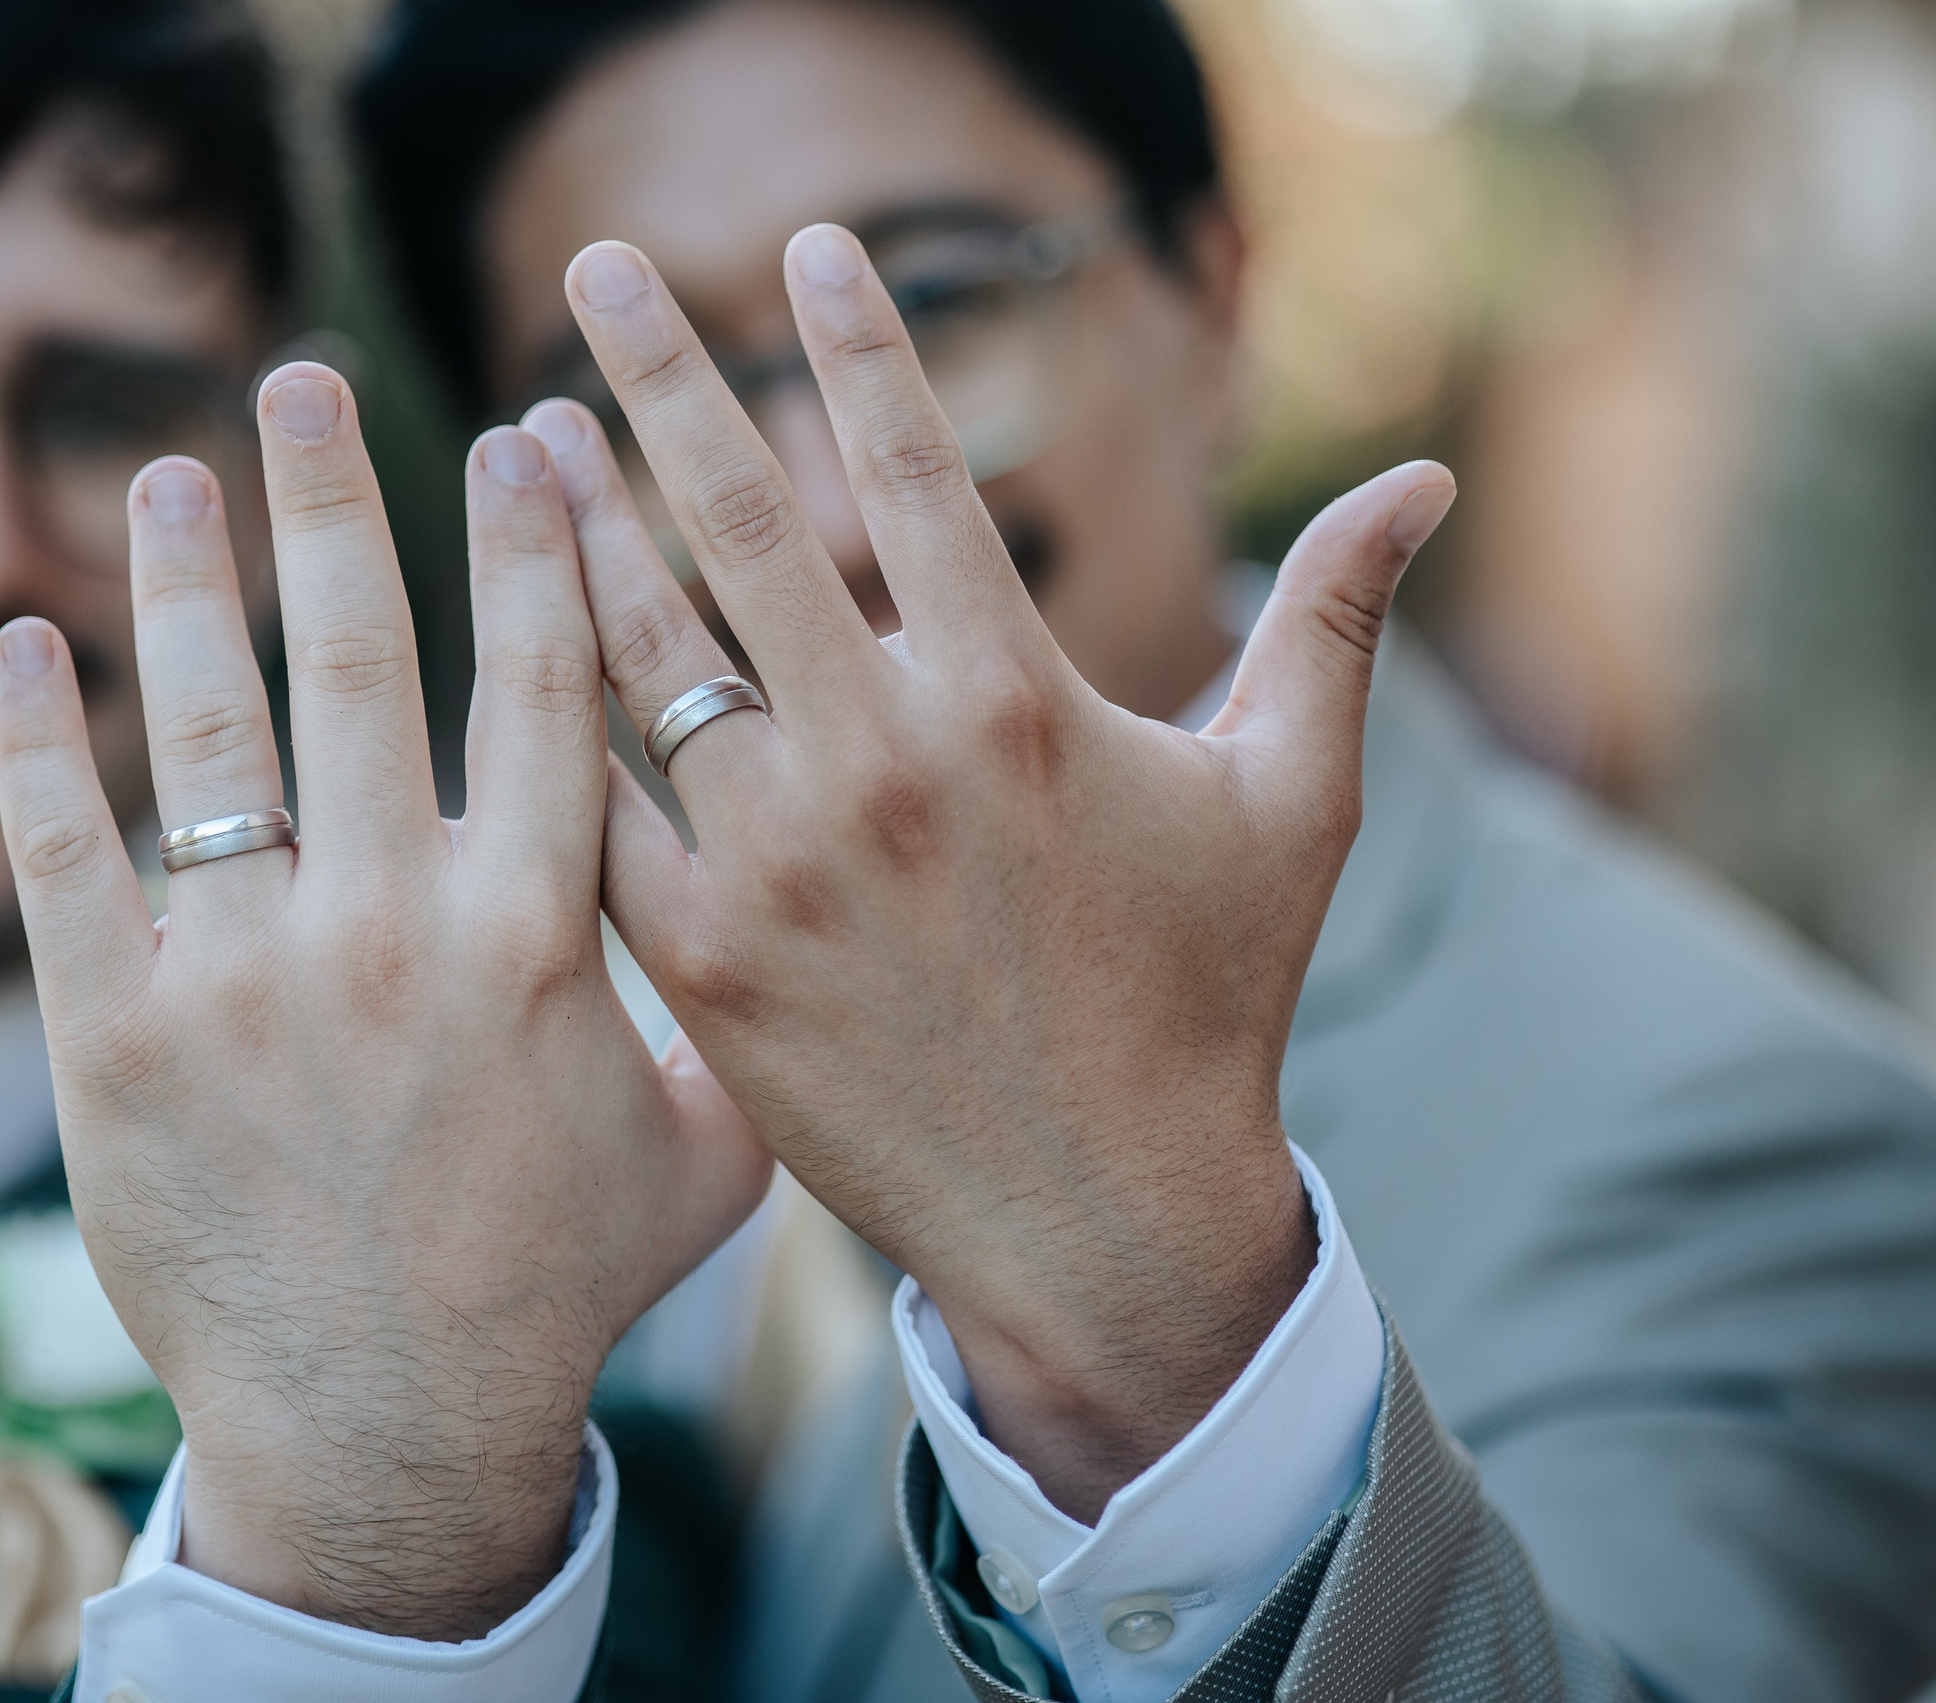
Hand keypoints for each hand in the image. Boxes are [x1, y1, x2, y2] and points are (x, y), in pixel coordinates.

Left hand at [0, 367, 768, 1636]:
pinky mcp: (115, 1042)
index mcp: (541, 935)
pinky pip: (65, 855)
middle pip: (360, 661)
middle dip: (334, 498)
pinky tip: (29, 642)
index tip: (507, 436)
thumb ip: (727, 1021)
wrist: (383, 1437)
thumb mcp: (702, 1155)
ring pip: (204, 731)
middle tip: (302, 374)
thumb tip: (778, 916)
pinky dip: (38, 739)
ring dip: (183, 581)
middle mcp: (390, 928)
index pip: (543, 687)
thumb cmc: (554, 1292)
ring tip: (167, 473)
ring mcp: (241, 981)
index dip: (528, 544)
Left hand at [523, 228, 1452, 1521]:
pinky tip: (508, 642)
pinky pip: (595, 804)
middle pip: (742, 522)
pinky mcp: (702, 960)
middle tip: (604, 269)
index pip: (914, 470)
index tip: (808, 246)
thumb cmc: (1207, 1001)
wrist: (1101, 1223)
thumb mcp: (1295, 801)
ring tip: (531, 436)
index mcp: (1020, 701)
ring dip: (576, 527)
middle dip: (663, 376)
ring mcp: (778, 864)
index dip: (858, 340)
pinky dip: (549, 716)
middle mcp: (884, 765)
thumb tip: (1427, 480)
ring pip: (645, 653)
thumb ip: (1334, 621)